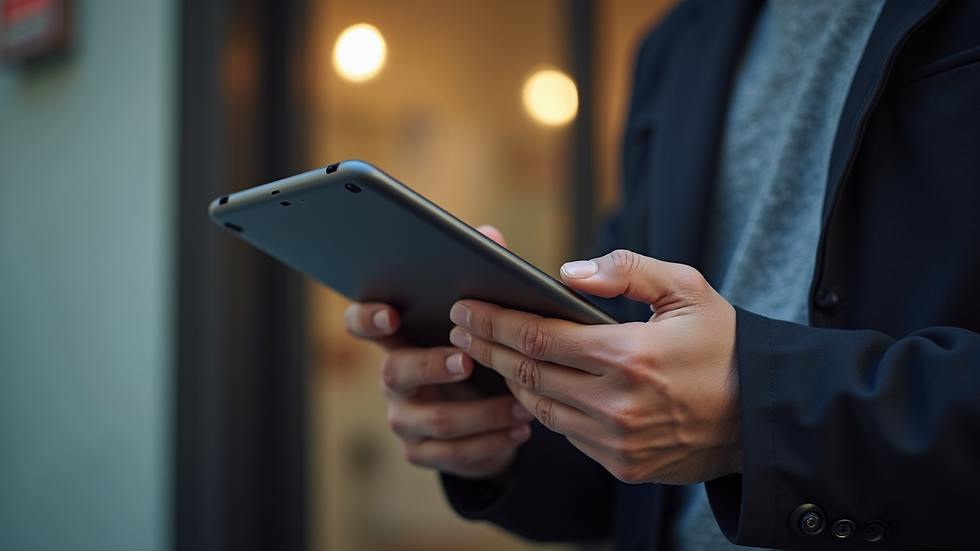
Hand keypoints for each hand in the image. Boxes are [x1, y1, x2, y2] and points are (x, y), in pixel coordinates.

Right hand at [343, 225, 532, 478]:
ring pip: (433, 418)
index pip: (362, 323)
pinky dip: (490, 442)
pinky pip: (450, 452)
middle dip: (432, 365)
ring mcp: (404, 417)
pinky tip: (519, 429)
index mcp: (401, 338)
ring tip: (521, 404)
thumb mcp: (483, 320)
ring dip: (482, 411)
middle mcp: (395, 378)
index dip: (367, 317)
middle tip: (467, 361)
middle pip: (395, 372)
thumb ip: (482, 276)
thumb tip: (489, 234)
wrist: (490, 421)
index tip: (389, 311)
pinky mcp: (422, 451)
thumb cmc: (482, 355)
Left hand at [447, 249, 740, 483]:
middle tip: (461, 330)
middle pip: (528, 375)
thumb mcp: (687, 289)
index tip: (466, 309)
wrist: (763, 416)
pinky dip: (545, 410)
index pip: (538, 338)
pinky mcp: (623, 465)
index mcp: (629, 355)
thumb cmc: (725, 345)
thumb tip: (568, 273)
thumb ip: (627, 271)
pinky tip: (532, 388)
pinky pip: (567, 435)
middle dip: (487, 349)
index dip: (495, 322)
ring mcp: (619, 441)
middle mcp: (618, 404)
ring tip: (489, 356)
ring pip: (541, 409)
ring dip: (509, 381)